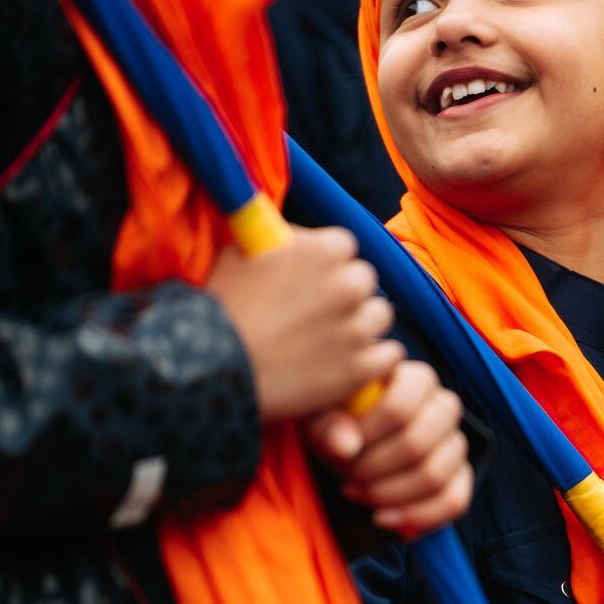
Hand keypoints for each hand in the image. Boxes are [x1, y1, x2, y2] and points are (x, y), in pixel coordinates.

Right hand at [207, 226, 403, 422]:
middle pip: (365, 281)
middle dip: (347, 294)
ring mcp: (356, 328)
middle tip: (321, 312)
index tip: (313, 279)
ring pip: (380, 316)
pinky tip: (353, 363)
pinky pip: (390, 356)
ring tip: (333, 340)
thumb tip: (295, 234)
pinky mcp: (360, 368)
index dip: (328, 264)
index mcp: (324, 249)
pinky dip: (375, 360)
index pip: (345, 247)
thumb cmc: (221, 308)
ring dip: (362, 326)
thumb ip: (279, 239)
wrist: (213, 368)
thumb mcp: (240, 253)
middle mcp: (347, 284)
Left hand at [304, 360, 472, 535]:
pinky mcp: (458, 476)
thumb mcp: (319, 417)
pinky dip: (419, 517)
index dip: (369, 434)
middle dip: (376, 469)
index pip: (400, 407)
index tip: (342, 450)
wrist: (348, 443)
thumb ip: (327, 425)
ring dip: (390, 494)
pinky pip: (454, 501)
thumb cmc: (335, 422)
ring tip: (359, 494)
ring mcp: (454, 443)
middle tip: (348, 476)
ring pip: (436, 475)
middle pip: (419, 443)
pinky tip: (385, 519)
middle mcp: (443, 407)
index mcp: (415, 380)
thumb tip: (346, 447)